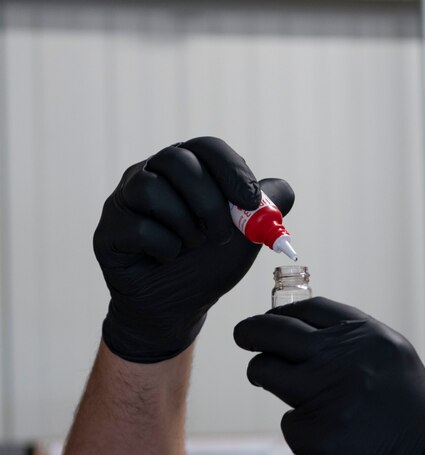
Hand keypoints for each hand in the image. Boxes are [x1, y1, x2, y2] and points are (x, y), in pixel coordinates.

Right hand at [94, 136, 294, 362]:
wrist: (178, 305)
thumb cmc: (210, 264)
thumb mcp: (247, 237)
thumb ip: (267, 209)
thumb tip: (282, 189)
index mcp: (189, 169)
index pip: (207, 147)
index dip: (231, 170)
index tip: (250, 201)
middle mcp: (153, 174)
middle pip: (177, 160)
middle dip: (208, 201)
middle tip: (221, 234)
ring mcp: (126, 198)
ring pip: (152, 190)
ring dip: (185, 227)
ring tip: (191, 247)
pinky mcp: (109, 227)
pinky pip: (138, 227)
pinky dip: (164, 248)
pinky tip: (166, 258)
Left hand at [233, 297, 424, 454]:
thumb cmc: (417, 425)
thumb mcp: (397, 368)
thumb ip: (355, 348)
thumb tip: (306, 336)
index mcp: (372, 338)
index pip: (310, 309)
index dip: (284, 313)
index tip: (271, 320)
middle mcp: (346, 358)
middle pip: (275, 331)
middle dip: (252, 332)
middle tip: (244, 336)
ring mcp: (326, 395)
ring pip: (267, 371)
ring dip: (265, 376)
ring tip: (288, 393)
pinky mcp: (311, 434)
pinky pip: (290, 422)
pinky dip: (303, 431)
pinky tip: (332, 442)